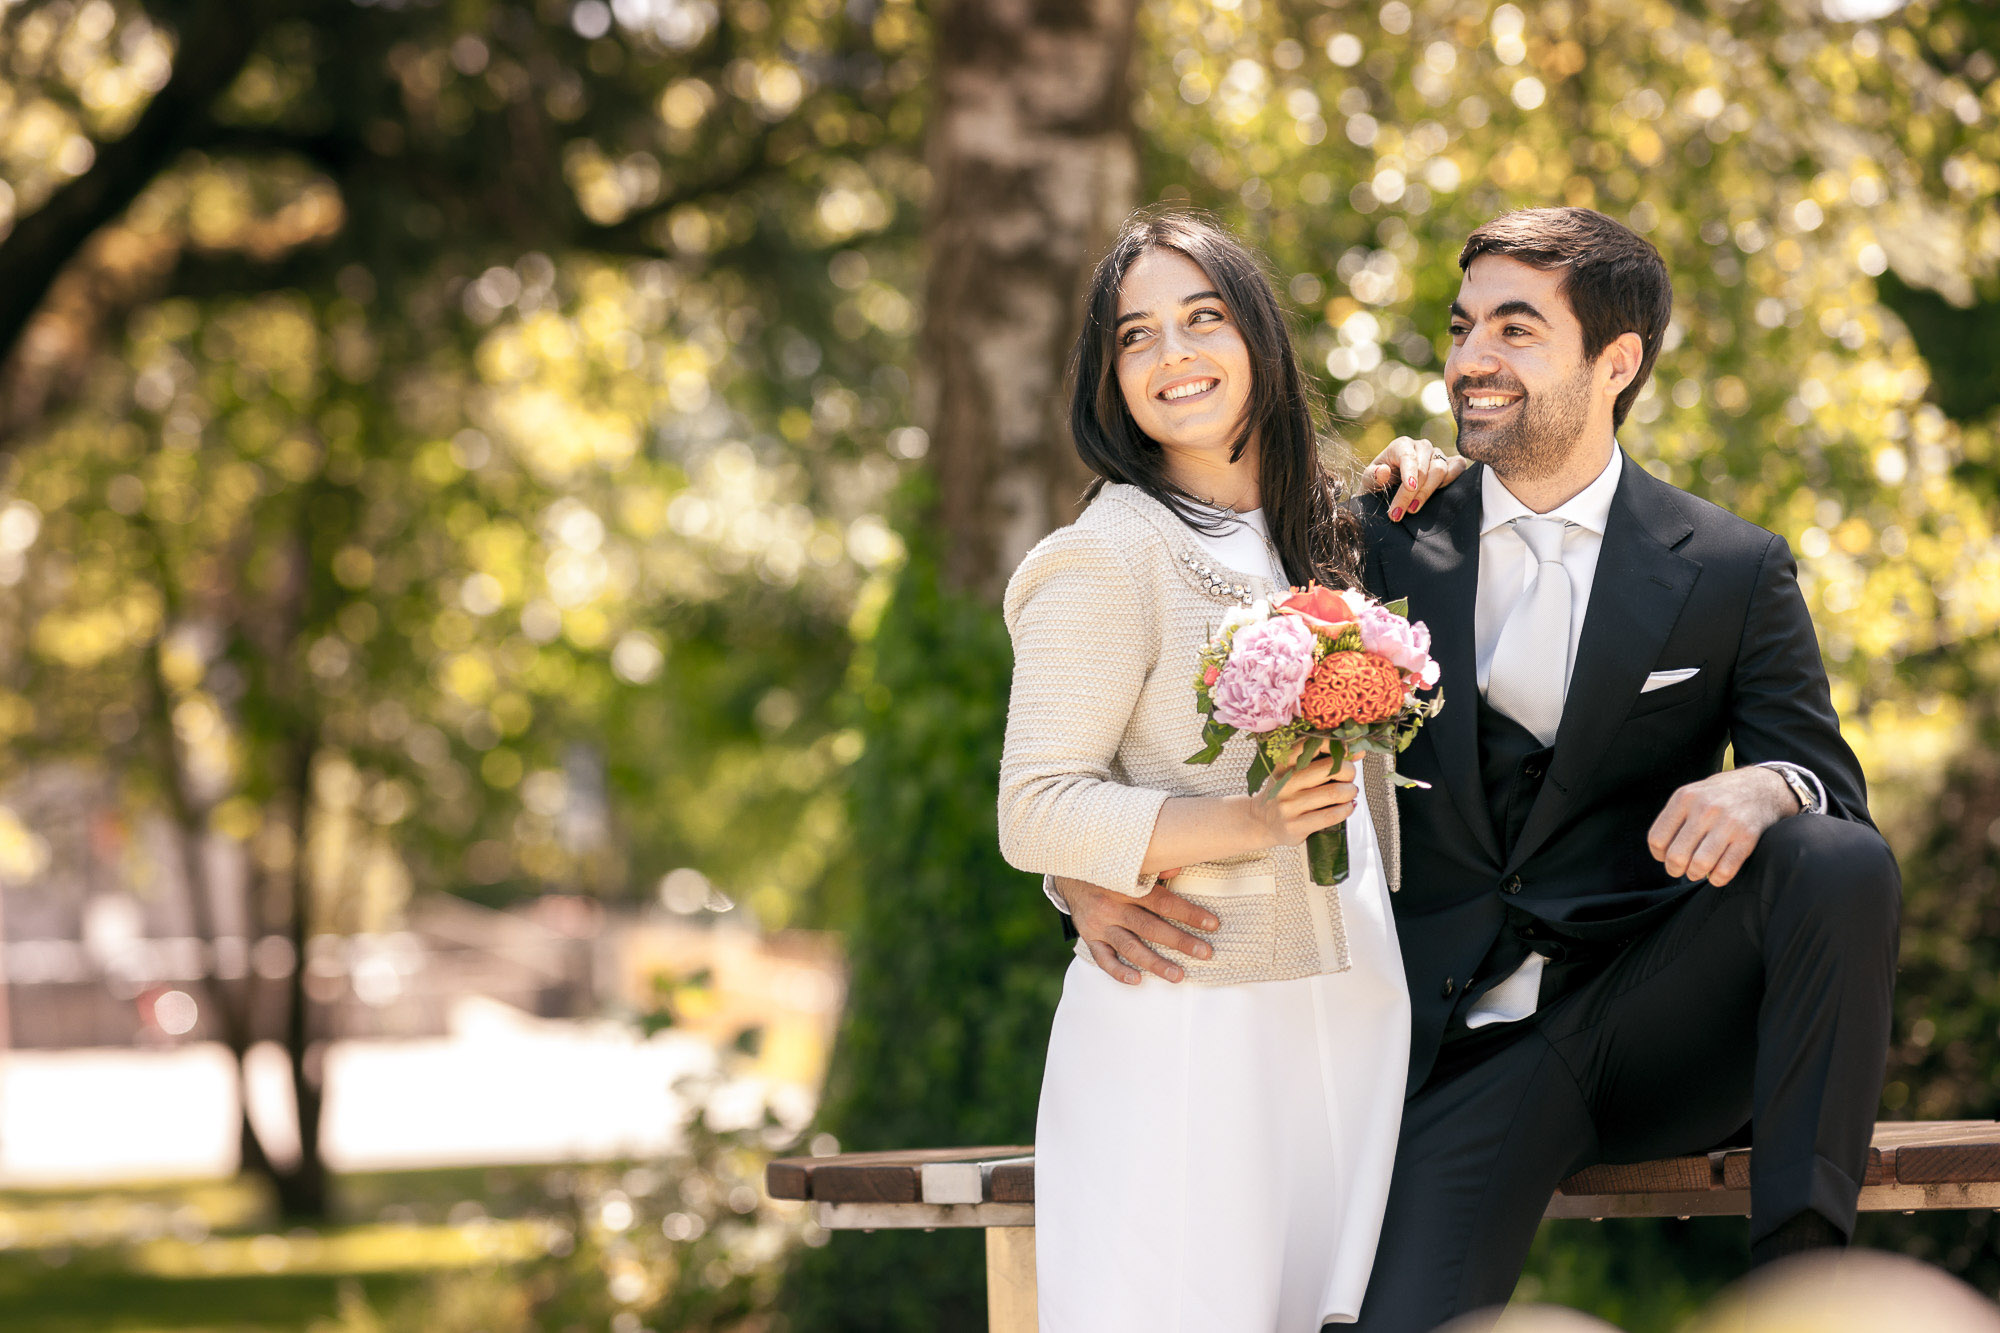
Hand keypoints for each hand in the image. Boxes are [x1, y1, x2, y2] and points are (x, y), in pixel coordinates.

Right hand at [1058, 870, 1218, 985]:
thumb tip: (1178, 867)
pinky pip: (1103, 958)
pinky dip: (1118, 971)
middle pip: (1150, 927)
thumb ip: (1155, 867)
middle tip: (1205, 953)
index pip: (1162, 901)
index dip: (1188, 913)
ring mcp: (1100, 924)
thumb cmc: (1110, 869)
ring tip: (1178, 976)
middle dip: (1180, 941)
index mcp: (1126, 885)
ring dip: (1155, 963)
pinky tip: (1136, 980)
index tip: (1212, 924)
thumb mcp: (1128, 863)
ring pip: (1130, 947)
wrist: (1069, 873)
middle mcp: (1112, 905)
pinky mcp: (1089, 937)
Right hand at [1252, 743, 1356, 847]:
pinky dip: (1346, 810)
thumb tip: (1358, 753)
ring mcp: (1289, 805)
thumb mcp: (1295, 772)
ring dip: (1350, 792)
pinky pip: (1330, 815)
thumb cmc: (1286, 794)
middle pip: (1331, 769)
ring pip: (1334, 793)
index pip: (1313, 745)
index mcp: (1285, 763)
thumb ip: (1323, 761)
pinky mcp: (1295, 825)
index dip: (1337, 746)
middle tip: (1349, 778)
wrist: (1262, 821)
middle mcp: (1285, 782)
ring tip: (1349, 794)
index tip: (1347, 752)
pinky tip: (1347, 807)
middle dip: (1349, 772)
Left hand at [1365, 435, 1465, 520]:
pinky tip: (1437, 495)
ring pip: (1441, 469)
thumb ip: (1373, 476)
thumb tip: (1383, 471)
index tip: (1410, 488)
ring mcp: (1437, 454)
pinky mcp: (1450, 463)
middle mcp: (1421, 447)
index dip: (1410, 472)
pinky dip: (1450, 480)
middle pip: (1425, 468)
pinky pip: (1458, 467)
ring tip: (1412, 509)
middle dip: (1413, 493)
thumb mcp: (1369, 481)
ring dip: (1428, 492)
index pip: (1408, 456)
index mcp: (1401, 445)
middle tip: (1399, 513)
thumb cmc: (1378, 484)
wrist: (1390, 492)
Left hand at [1647, 766, 1800, 885]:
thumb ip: (1674, 818)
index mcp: (1684, 798)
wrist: (1761, 787)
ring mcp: (1727, 823)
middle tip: (1680, 869)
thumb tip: (1661, 853)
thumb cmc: (1719, 796)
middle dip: (1675, 869)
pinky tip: (1716, 873)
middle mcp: (1704, 809)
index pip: (1657, 839)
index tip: (1666, 857)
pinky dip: (1717, 879)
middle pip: (1676, 856)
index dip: (1659, 855)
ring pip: (1699, 865)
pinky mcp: (1747, 837)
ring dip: (1695, 875)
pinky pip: (1725, 870)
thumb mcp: (1692, 794)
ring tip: (1697, 871)